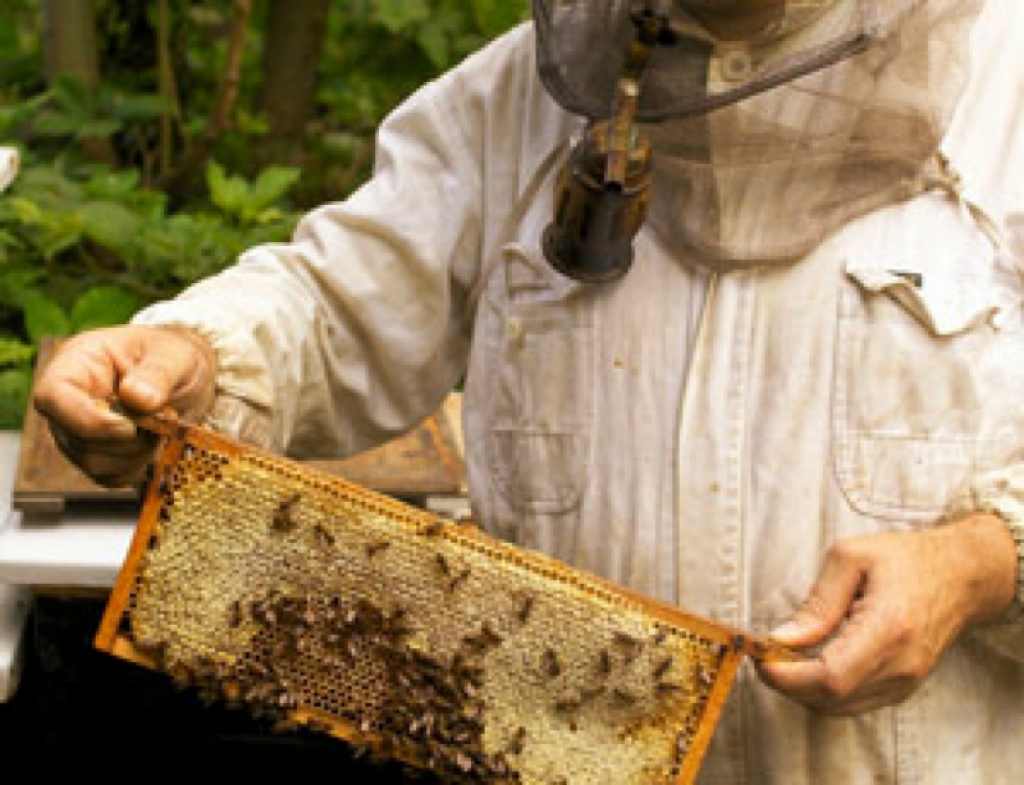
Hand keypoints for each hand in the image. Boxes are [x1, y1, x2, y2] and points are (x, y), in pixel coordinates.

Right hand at [32, 325, 216, 485]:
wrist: (185, 376)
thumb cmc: (172, 356)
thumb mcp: (174, 355)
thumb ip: (158, 373)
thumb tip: (136, 397)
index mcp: (77, 364)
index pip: (52, 396)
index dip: (87, 420)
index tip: (129, 427)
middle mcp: (68, 402)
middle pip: (75, 439)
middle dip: (126, 440)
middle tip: (163, 419)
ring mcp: (77, 432)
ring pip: (93, 463)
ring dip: (136, 454)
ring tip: (160, 427)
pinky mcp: (97, 455)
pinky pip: (110, 477)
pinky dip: (139, 467)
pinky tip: (155, 443)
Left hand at [757, 513, 1016, 714]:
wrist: (962, 575)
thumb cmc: (905, 559)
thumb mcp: (851, 558)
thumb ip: (816, 603)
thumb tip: (780, 639)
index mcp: (889, 628)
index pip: (830, 677)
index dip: (787, 676)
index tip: (759, 657)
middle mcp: (901, 664)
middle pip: (830, 699)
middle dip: (787, 682)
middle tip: (763, 652)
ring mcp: (906, 681)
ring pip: (839, 708)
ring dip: (802, 689)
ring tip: (783, 655)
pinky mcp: (904, 687)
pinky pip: (854, 703)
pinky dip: (823, 691)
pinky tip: (809, 662)